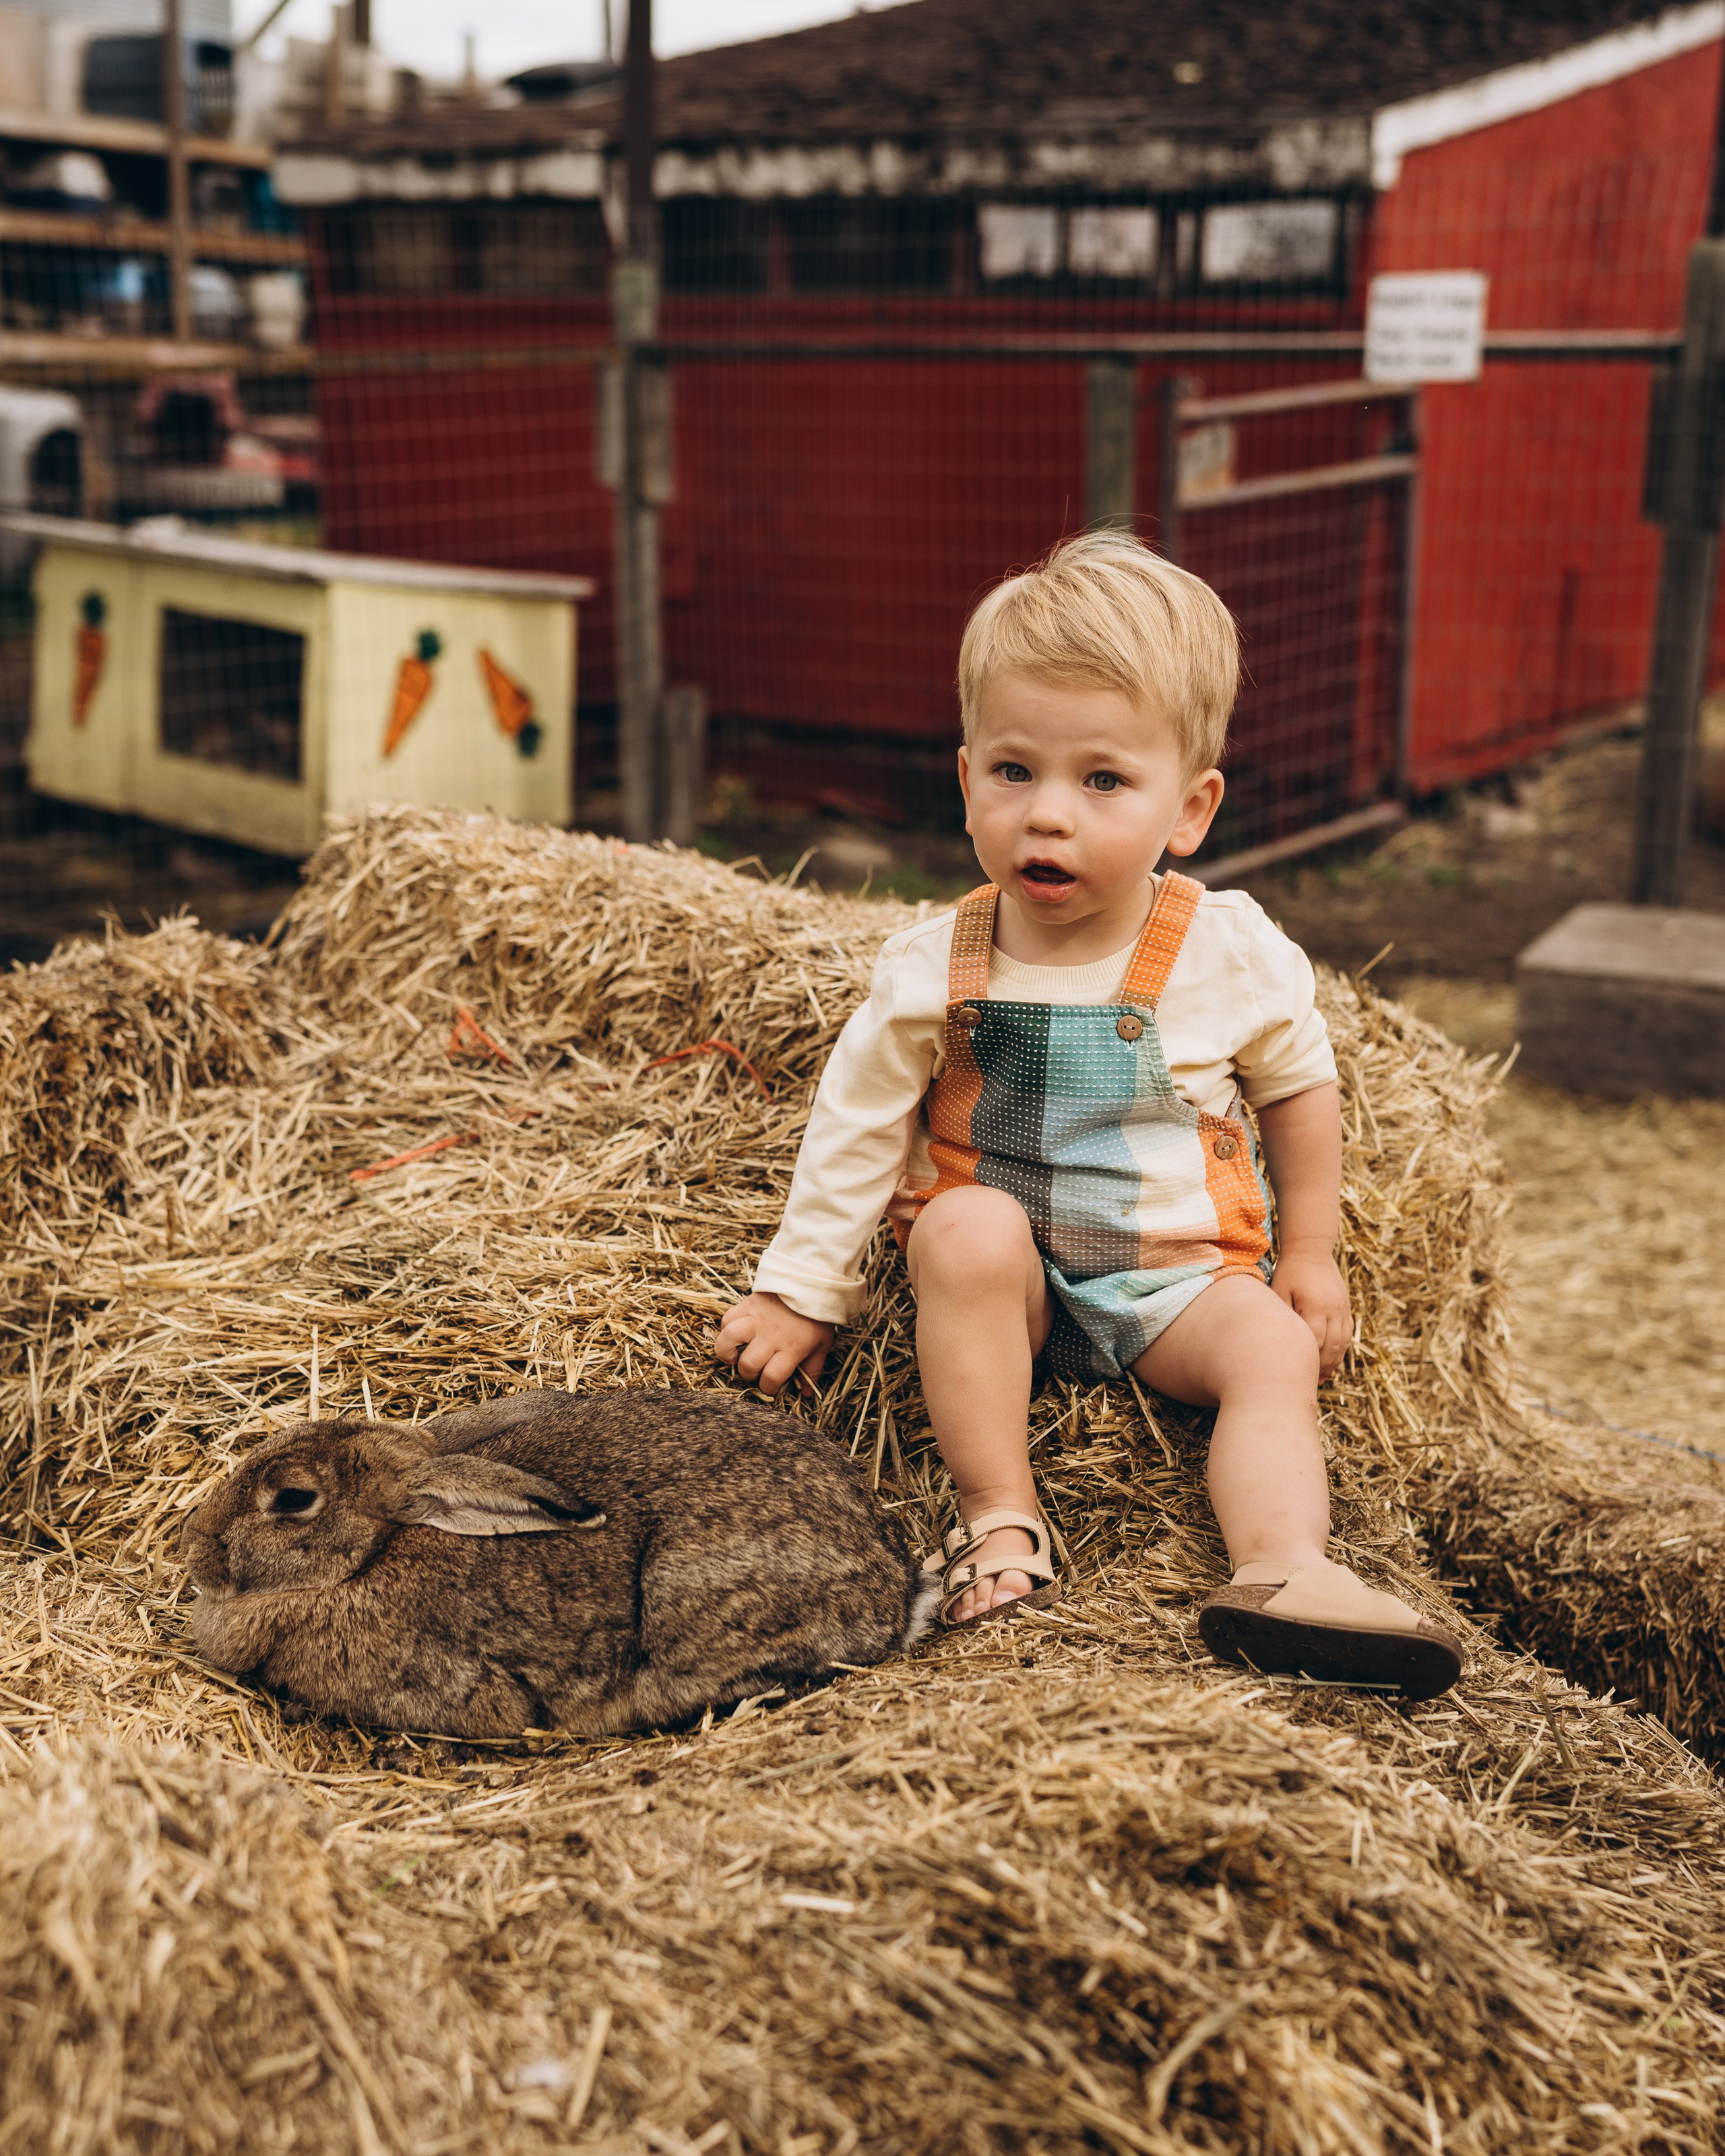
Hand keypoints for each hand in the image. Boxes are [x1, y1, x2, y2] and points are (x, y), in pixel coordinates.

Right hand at [714, 1291, 832, 1397]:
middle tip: (754, 1371)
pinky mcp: (748, 1304)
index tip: (769, 1387)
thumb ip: (813, 1370)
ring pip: (729, 1339)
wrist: (812, 1281)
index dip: (768, 1388)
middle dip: (748, 1374)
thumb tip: (806, 1394)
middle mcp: (771, 1336)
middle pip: (749, 1364)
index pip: (771, 1377)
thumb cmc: (818, 1317)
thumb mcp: (822, 1345)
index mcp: (791, 1348)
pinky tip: (733, 1336)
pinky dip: (725, 1329)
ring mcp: (757, 1319)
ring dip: (726, 1352)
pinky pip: (727, 1318)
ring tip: (733, 1357)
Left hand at [1270, 1249, 1351, 1382]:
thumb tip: (1278, 1342)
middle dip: (1321, 1368)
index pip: (1314, 1343)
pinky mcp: (1345, 1307)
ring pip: (1342, 1343)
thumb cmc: (1289, 1271)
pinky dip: (1340, 1349)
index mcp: (1316, 1307)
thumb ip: (1282, 1315)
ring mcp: (1343, 1309)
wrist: (1311, 1248)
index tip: (1297, 1376)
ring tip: (1320, 1378)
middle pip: (1331, 1348)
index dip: (1307, 1362)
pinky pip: (1347, 1334)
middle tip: (1308, 1385)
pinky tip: (1331, 1360)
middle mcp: (1334, 1310)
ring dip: (1333, 1363)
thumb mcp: (1279, 1291)